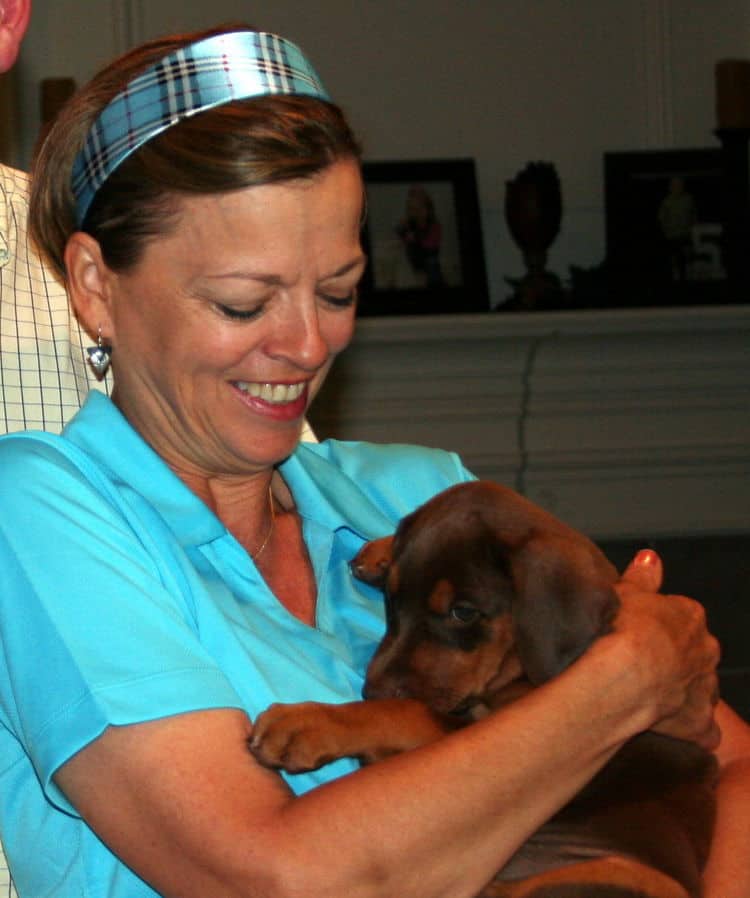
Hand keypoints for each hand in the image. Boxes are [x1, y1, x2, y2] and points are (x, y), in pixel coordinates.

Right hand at [613, 550, 720, 750]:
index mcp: (689, 616)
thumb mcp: (626, 592)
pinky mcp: (700, 722)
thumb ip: (642, 576)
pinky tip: (672, 728)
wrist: (622, 678)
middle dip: (677, 658)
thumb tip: (651, 557)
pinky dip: (692, 729)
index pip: (681, 617)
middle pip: (696, 652)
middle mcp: (706, 650)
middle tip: (644, 663)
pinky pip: (703, 729)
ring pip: (703, 688)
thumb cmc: (621, 632)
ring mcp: (705, 687)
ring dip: (684, 691)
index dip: (659, 626)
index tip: (639, 632)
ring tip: (651, 695)